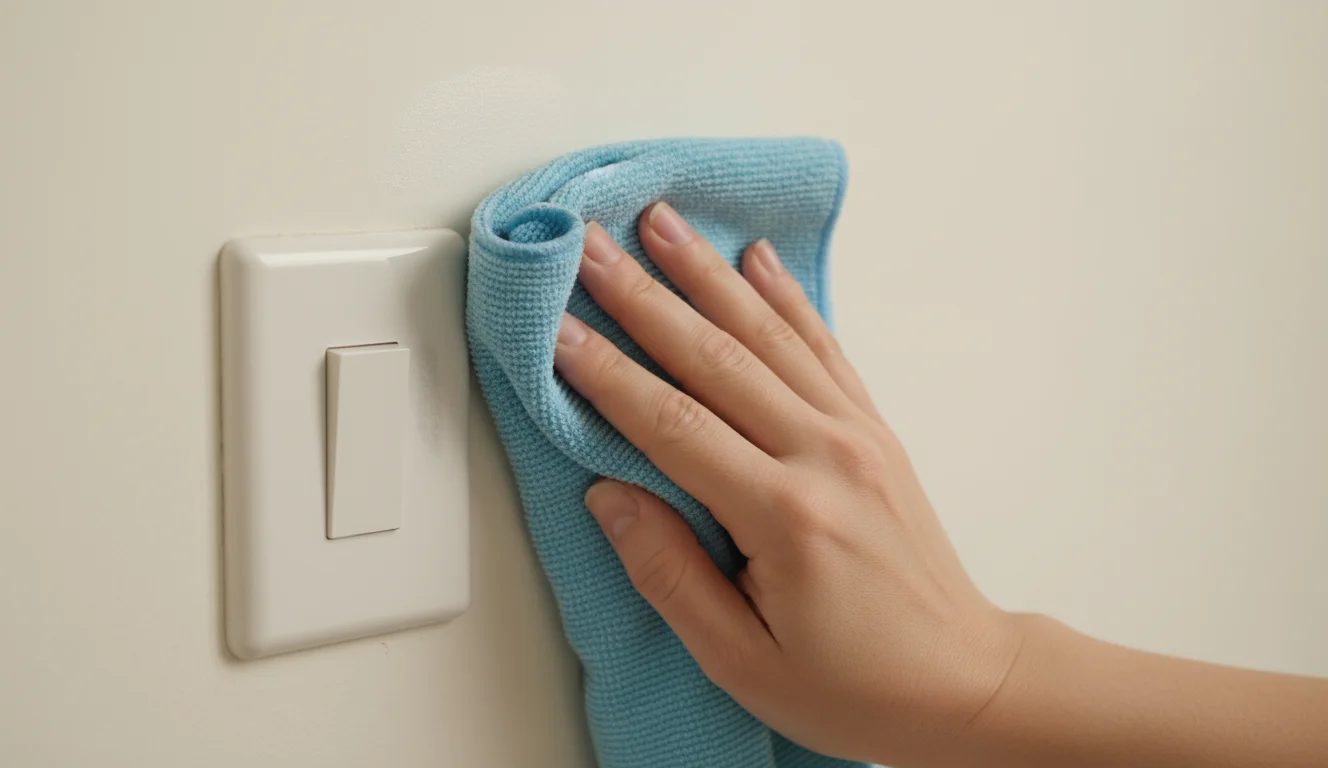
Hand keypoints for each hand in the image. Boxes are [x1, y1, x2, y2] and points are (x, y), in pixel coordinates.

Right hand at [552, 202, 1021, 764]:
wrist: (963, 685)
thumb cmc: (858, 687)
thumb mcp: (743, 661)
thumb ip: (669, 574)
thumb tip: (609, 497)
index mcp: (785, 516)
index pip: (674, 426)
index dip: (608, 375)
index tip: (558, 331)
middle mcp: (825, 457)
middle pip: (716, 358)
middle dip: (644, 296)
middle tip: (593, 245)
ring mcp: (855, 435)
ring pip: (768, 335)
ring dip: (708, 273)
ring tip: (662, 223)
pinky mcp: (874, 431)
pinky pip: (824, 347)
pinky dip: (788, 297)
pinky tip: (758, 259)